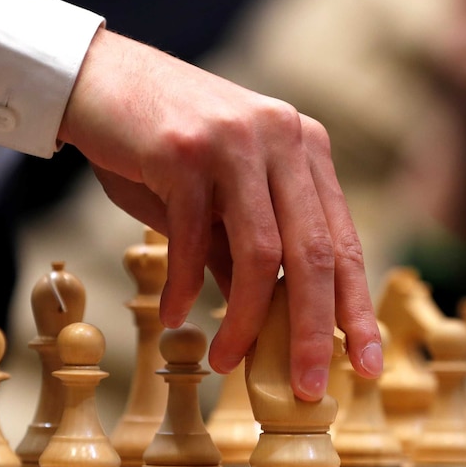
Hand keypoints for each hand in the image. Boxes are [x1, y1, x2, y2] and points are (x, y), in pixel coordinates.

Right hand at [58, 28, 382, 400]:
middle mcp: (283, 138)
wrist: (100, 81)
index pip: (344, 242)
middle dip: (315, 330)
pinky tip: (176, 314)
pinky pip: (194, 238)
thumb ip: (248, 253)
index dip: (357, 308)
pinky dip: (187, 285)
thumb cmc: (163, 146)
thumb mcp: (220, 199)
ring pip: (262, 252)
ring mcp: (237, 141)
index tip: (366, 362)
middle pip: (314, 254)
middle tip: (308, 385)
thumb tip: (271, 326)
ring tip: (227, 360)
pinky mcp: (185, 150)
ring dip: (247, 319)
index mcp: (306, 148)